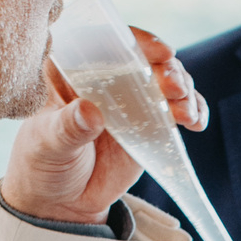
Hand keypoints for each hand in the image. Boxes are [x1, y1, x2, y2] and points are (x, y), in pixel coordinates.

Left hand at [0, 27, 207, 225]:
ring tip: (186, 113)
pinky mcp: (150, 125)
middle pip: (145, 60)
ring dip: (184, 91)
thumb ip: (68, 127)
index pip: (107, 41)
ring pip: (166, 82)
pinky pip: (177, 111)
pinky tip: (197, 123)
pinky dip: (193, 112)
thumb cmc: (43, 162)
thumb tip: (91, 112)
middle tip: (175, 88)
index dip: (136, 40)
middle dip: (168, 69)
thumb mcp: (48, 143)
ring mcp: (132, 100)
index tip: (160, 51)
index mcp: (75, 69)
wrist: (61, 199)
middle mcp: (108, 77)